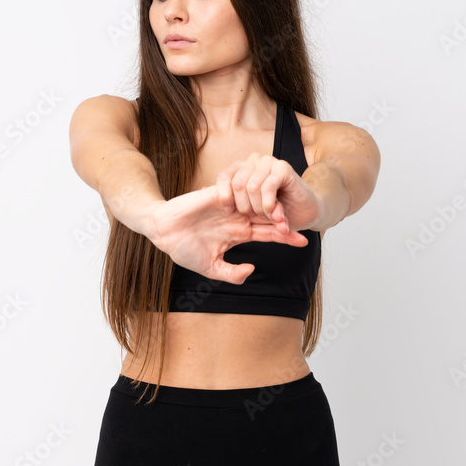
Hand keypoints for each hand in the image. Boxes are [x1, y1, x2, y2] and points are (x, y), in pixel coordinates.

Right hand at [146, 183, 308, 283]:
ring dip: (271, 209)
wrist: (163, 231)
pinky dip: (249, 195)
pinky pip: (237, 191)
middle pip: (268, 217)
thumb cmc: (184, 249)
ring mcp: (230, 205)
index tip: (303, 241)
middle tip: (300, 227)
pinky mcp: (217, 195)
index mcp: (239, 233)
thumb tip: (251, 270)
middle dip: (285, 222)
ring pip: (257, 203)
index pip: (268, 234)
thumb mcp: (211, 268)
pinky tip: (263, 202)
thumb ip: (232, 273)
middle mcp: (238, 218)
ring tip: (284, 218)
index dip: (285, 237)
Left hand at [215, 153, 321, 233]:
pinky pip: (267, 186)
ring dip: (258, 208)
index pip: (224, 177)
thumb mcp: (246, 208)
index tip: (229, 211)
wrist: (303, 212)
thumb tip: (202, 189)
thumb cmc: (272, 211)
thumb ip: (227, 199)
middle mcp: (253, 162)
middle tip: (255, 218)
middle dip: (244, 207)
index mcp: (242, 169)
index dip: (224, 196)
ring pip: (251, 186)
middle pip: (237, 184)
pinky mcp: (283, 168)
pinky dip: (268, 204)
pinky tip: (274, 213)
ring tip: (267, 217)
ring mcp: (269, 163)